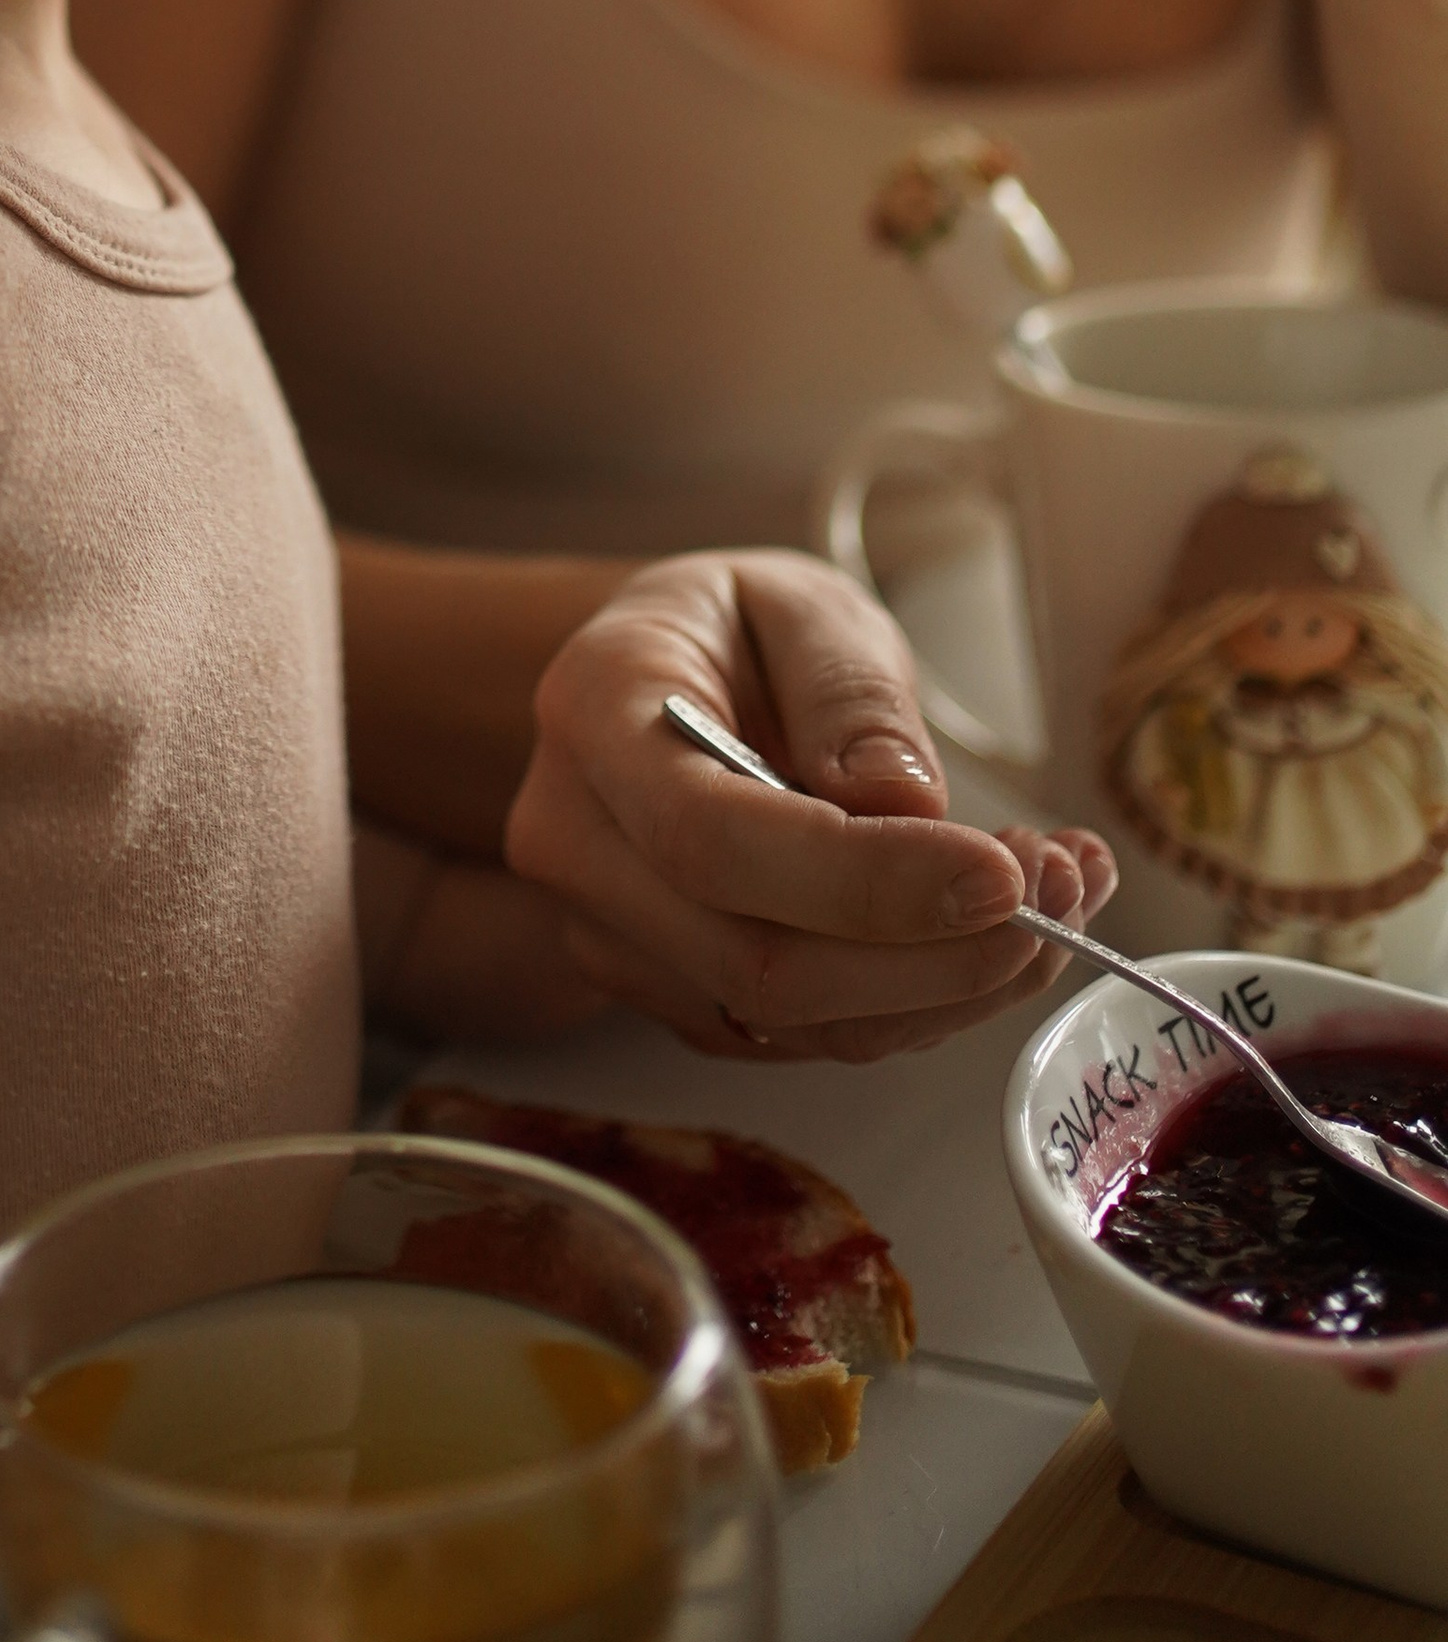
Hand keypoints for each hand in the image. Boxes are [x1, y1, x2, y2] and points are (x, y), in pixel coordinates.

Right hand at [505, 551, 1113, 1062]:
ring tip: (1061, 896)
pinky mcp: (674, 994)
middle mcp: (576, 840)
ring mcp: (612, 934)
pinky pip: (807, 1036)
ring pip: (792, 1021)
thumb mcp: (803, 604)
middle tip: (1065, 889)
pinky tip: (999, 933)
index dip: (861, 881)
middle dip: (936, 955)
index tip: (1000, 875)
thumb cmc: (739, 629)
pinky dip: (923, 1003)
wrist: (674, 678)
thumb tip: (903, 806)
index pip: (711, 838)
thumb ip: (848, 692)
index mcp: (594, 712)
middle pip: (753, 961)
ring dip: (950, 987)